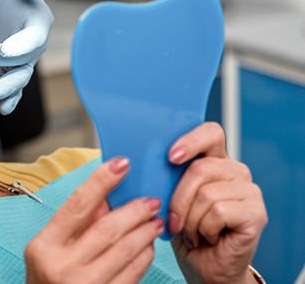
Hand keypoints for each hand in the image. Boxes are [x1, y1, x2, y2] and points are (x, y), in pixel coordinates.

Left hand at [0, 0, 53, 114]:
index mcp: (37, 21)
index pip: (34, 37)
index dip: (22, 45)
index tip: (6, 50)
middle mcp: (31, 44)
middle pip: (23, 60)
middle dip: (2, 64)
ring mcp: (19, 60)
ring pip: (19, 78)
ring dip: (9, 88)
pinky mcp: (6, 71)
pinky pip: (12, 88)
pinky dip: (10, 100)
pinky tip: (3, 108)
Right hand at [25, 157, 164, 282]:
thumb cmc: (48, 280)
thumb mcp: (49, 249)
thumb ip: (75, 222)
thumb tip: (106, 194)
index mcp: (44, 247)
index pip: (77, 205)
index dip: (101, 181)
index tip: (121, 164)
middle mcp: (62, 267)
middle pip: (107, 228)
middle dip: (134, 210)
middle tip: (150, 200)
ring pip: (125, 250)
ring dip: (145, 231)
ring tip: (154, 221)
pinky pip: (133, 273)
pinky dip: (144, 255)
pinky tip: (147, 245)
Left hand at [167, 122, 267, 282]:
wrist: (203, 268)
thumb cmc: (185, 232)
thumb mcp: (169, 199)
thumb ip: (166, 177)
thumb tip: (143, 163)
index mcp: (214, 161)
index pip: (210, 133)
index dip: (191, 140)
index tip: (171, 157)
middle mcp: (235, 172)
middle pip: (200, 168)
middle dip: (178, 198)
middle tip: (173, 220)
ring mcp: (249, 191)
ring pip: (207, 193)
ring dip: (190, 219)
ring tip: (193, 232)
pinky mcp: (255, 213)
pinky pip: (218, 212)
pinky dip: (204, 229)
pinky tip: (207, 237)